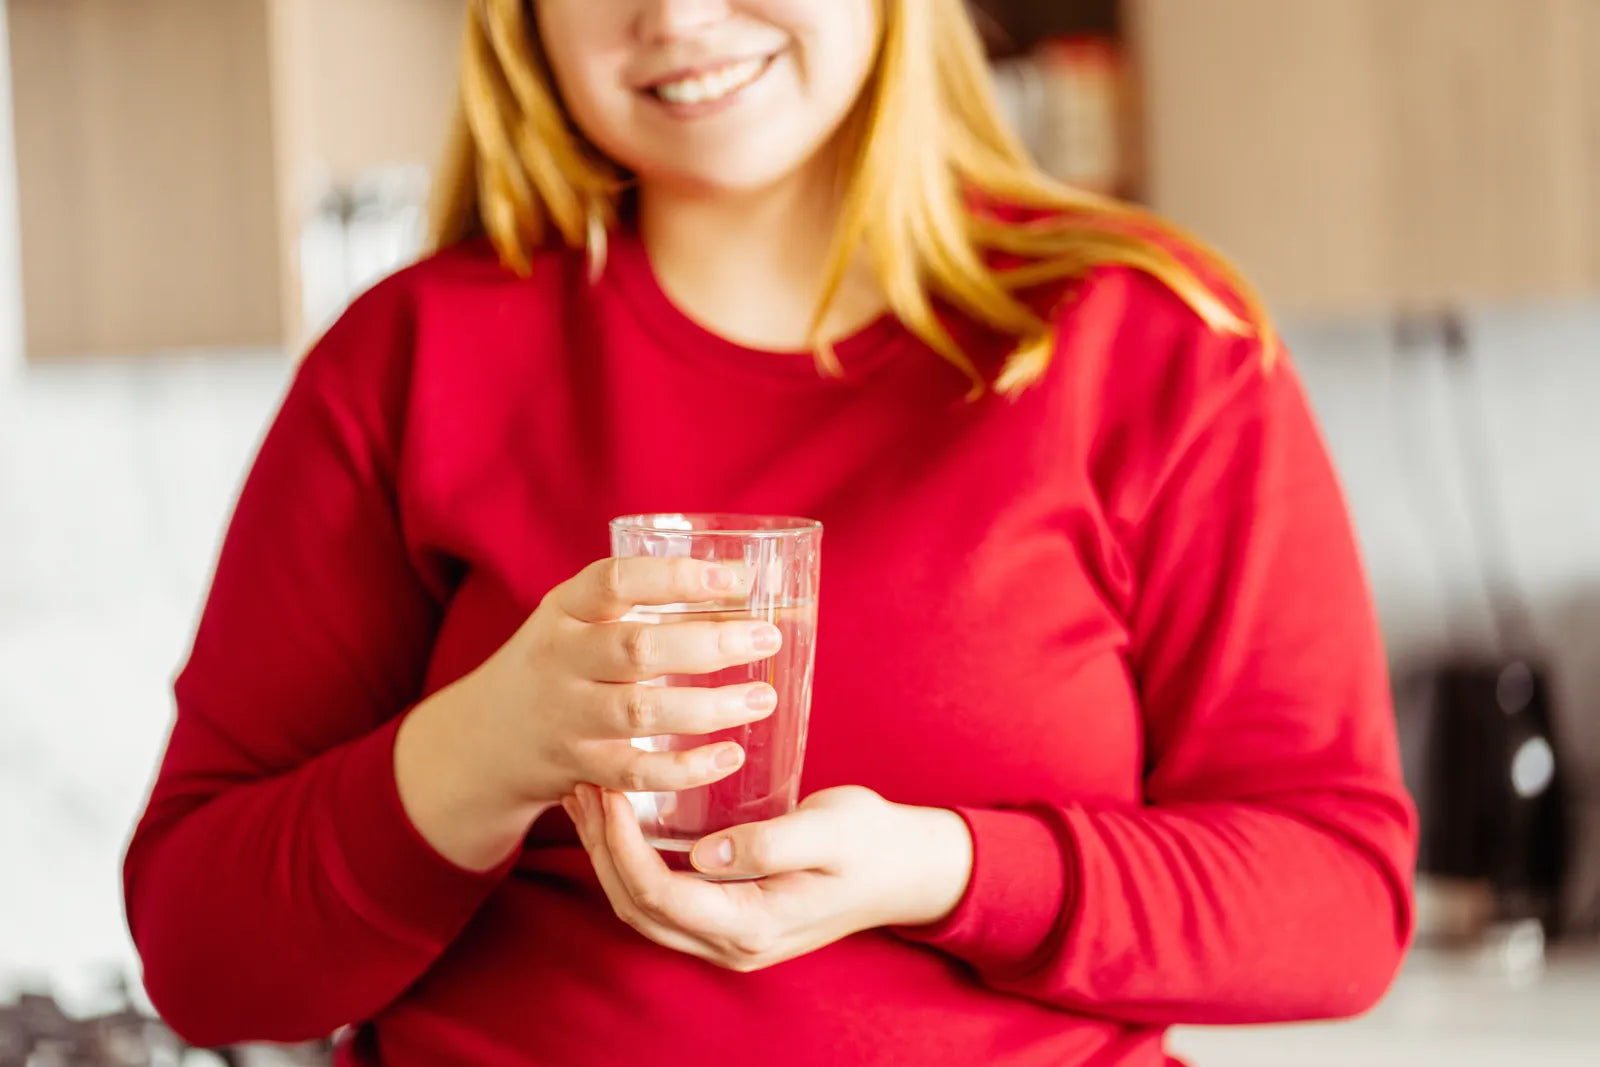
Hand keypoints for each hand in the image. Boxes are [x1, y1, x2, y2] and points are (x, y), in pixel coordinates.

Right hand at [395, 557, 781, 869]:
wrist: (485, 736)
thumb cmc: (559, 661)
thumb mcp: (577, 617)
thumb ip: (641, 602)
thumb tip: (745, 584)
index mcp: (564, 609)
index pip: (615, 581)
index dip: (676, 577)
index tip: (735, 580)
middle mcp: (561, 659)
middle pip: (637, 649)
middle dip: (710, 643)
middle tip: (767, 638)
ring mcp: (568, 717)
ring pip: (641, 713)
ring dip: (710, 707)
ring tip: (763, 697)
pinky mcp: (579, 767)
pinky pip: (637, 773)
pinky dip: (687, 768)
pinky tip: (730, 755)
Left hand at [564, 783, 973, 971]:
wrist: (907, 870)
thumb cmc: (872, 843)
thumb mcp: (831, 833)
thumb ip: (772, 844)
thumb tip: (707, 854)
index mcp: (753, 926)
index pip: (662, 895)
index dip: (623, 847)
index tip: (608, 790)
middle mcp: (732, 944)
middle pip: (638, 908)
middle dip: (602, 848)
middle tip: (583, 784)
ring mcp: (728, 937)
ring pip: (643, 908)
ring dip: (609, 854)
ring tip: (588, 796)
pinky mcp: (728, 916)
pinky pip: (663, 897)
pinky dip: (632, 859)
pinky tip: (623, 817)